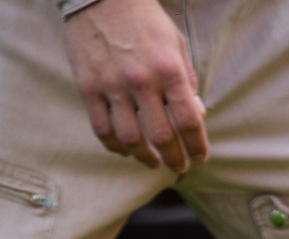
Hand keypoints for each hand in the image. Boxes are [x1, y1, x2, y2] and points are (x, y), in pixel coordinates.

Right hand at [63, 0, 209, 172]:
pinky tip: (125, 150)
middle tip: (178, 167)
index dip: (197, 146)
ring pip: (130, 140)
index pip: (189, 121)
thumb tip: (196, 114)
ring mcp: (112, 86)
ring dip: (144, 158)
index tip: (200, 157)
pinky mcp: (88, 88)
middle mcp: (142, 82)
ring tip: (152, 162)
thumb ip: (187, 80)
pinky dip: (115, 146)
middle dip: (174, 159)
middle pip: (161, 137)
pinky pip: (101, 129)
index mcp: (169, 70)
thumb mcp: (176, 44)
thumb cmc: (144, 20)